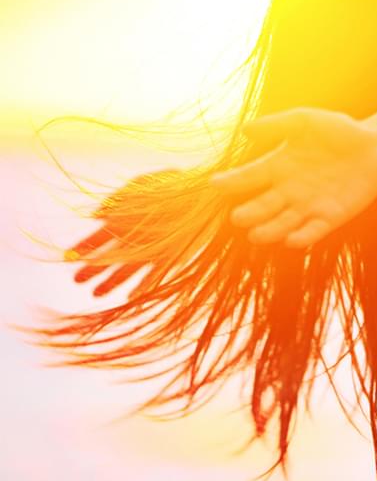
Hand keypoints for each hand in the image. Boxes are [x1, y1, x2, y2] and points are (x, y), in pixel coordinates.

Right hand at [65, 168, 179, 296]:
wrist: (204, 193)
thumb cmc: (172, 184)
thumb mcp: (143, 184)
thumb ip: (119, 198)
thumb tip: (96, 215)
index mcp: (126, 221)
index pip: (99, 239)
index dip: (84, 249)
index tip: (69, 258)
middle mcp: (136, 239)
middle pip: (110, 258)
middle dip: (93, 270)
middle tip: (77, 281)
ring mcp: (151, 249)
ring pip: (127, 269)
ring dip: (111, 281)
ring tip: (96, 294)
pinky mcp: (170, 257)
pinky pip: (153, 275)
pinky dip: (142, 286)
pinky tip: (130, 296)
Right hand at [209, 107, 376, 248]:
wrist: (376, 146)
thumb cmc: (339, 131)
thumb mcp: (307, 121)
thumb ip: (278, 125)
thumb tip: (245, 130)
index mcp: (278, 166)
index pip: (250, 176)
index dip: (232, 181)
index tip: (215, 184)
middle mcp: (288, 190)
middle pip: (263, 206)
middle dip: (250, 213)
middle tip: (237, 218)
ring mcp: (308, 205)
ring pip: (284, 222)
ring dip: (270, 230)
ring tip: (256, 235)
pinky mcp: (331, 216)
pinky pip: (314, 229)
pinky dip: (304, 236)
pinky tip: (292, 241)